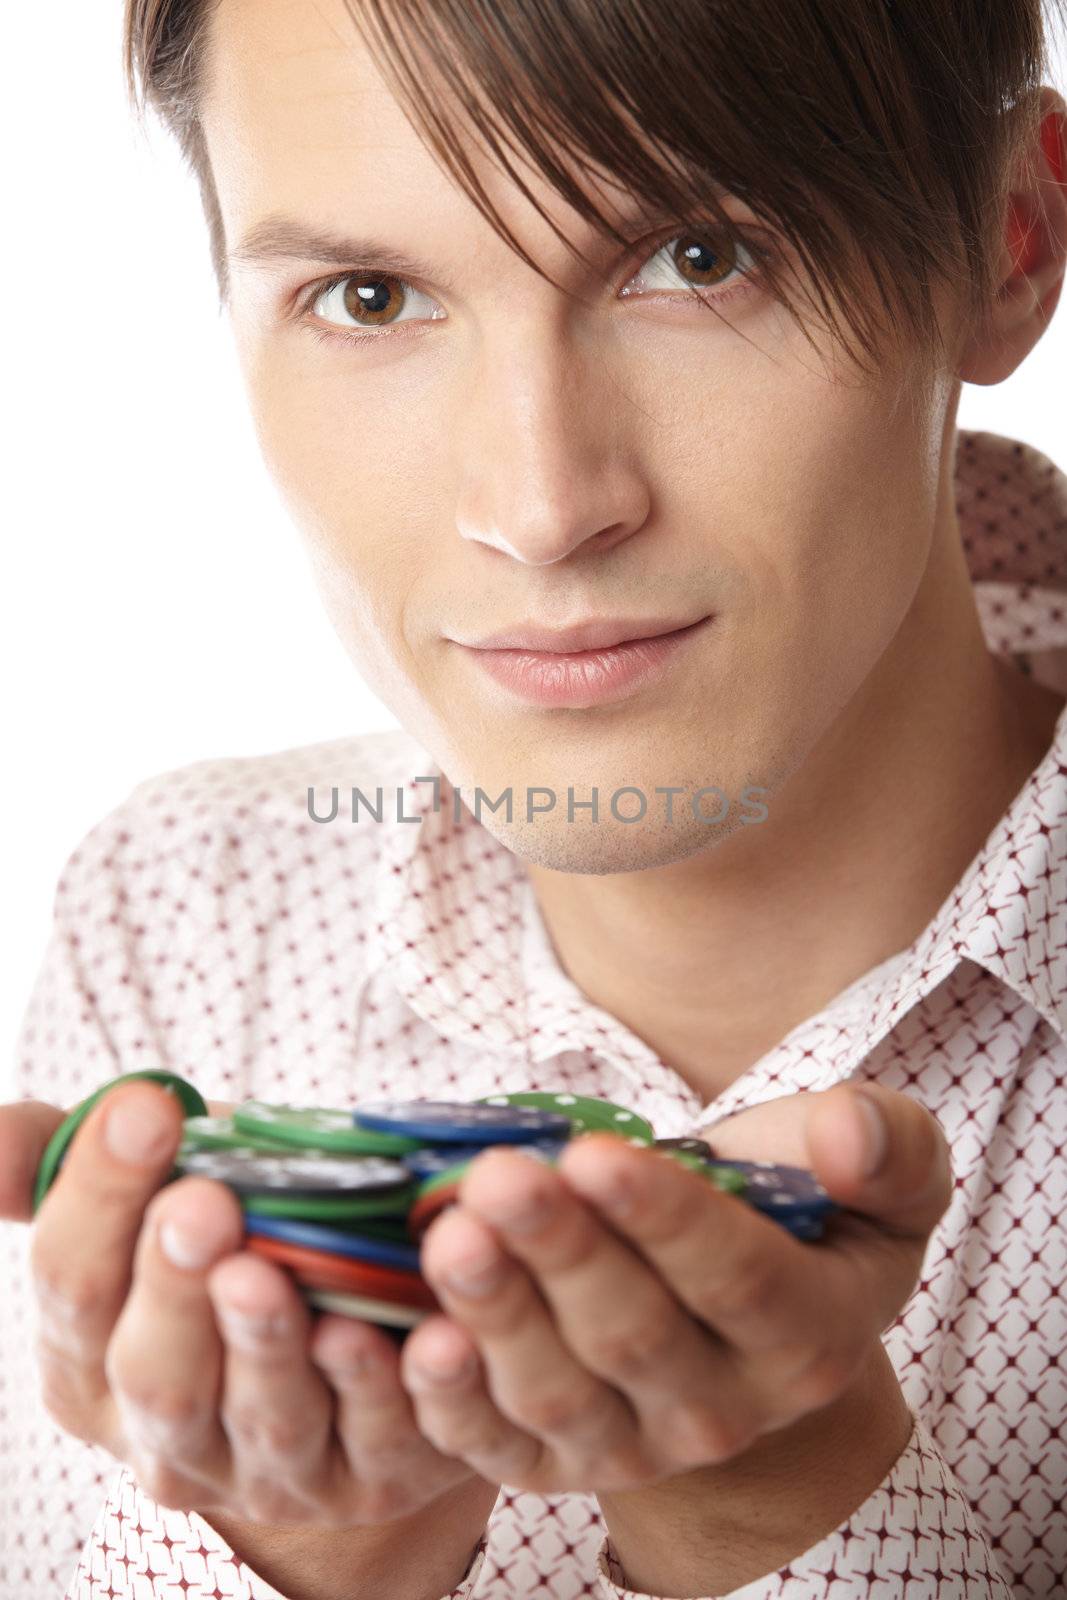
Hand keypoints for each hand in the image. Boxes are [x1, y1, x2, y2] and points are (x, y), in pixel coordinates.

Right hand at [2, 1085, 483, 1525]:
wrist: (356, 1319)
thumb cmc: (229, 1234)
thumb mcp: (144, 1193)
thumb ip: (60, 1163)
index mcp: (89, 1366)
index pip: (74, 1285)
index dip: (103, 1198)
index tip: (146, 1109)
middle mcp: (168, 1437)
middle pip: (157, 1374)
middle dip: (174, 1287)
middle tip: (203, 1202)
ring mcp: (266, 1470)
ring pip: (264, 1420)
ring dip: (266, 1347)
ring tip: (272, 1272)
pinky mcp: (366, 1475)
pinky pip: (378, 1437)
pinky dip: (384, 1386)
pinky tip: (401, 1329)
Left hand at [398, 1083, 951, 1496]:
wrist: (739, 1296)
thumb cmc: (804, 1210)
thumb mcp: (880, 1173)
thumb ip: (886, 1146)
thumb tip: (846, 1134)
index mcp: (808, 1336)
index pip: (739, 1279)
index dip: (664, 1221)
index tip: (592, 1154)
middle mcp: (723, 1411)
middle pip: (633, 1335)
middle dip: (560, 1252)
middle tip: (497, 1177)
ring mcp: (632, 1445)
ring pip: (557, 1393)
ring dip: (495, 1314)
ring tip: (447, 1234)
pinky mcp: (552, 1461)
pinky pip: (493, 1450)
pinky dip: (444, 1404)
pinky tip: (409, 1341)